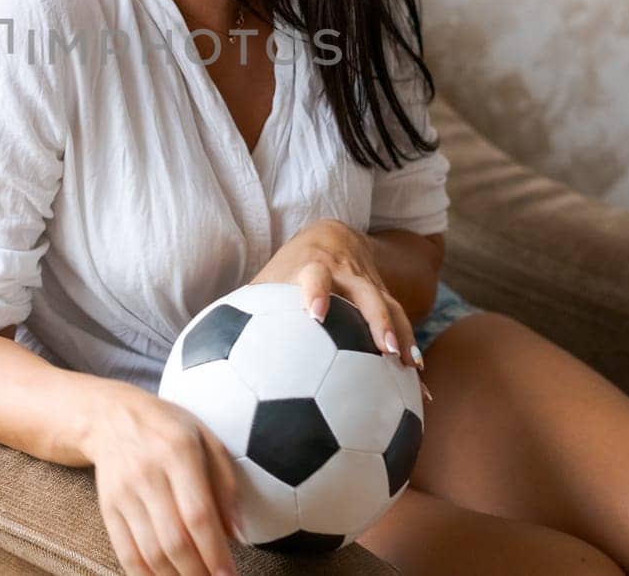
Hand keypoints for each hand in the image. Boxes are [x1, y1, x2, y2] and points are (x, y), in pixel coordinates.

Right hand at [81, 381, 239, 575]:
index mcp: (178, 451)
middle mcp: (148, 473)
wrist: (109, 416)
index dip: (215, 552)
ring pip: (150, 552)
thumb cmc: (167, 427)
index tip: (228, 575)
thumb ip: (225, 482)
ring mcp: (124, 492)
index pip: (198, 514)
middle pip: (174, 540)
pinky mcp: (107, 507)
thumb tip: (236, 532)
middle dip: (198, 573)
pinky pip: (126, 552)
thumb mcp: (204, 437)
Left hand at [249, 218, 431, 393]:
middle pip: (366, 295)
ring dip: (404, 339)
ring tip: (412, 372)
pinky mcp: (387, 300)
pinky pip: (405, 327)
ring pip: (393, 311)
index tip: (314, 314)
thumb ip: (245, 315)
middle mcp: (347, 275)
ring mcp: (371, 287)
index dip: (315, 291)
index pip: (314, 276)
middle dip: (377, 320)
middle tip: (384, 350)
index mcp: (313, 268)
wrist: (334, 235)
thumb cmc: (288, 268)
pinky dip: (412, 357)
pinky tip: (422, 394)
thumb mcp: (268, 283)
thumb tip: (206, 357)